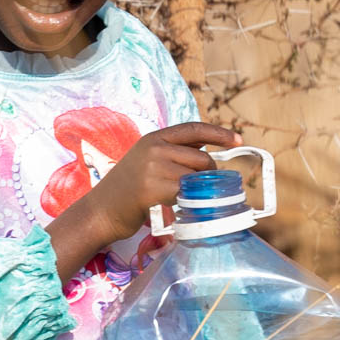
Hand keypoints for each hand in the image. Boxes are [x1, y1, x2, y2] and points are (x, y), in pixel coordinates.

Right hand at [89, 122, 242, 244]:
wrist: (101, 211)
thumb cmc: (127, 189)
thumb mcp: (147, 160)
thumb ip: (173, 152)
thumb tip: (206, 150)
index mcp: (154, 138)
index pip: (194, 129)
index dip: (219, 134)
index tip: (238, 140)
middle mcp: (154, 148)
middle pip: (201, 158)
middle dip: (209, 174)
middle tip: (203, 188)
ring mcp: (152, 168)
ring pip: (195, 178)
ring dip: (198, 191)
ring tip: (185, 198)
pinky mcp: (152, 189)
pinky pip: (184, 194)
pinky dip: (187, 202)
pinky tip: (174, 205)